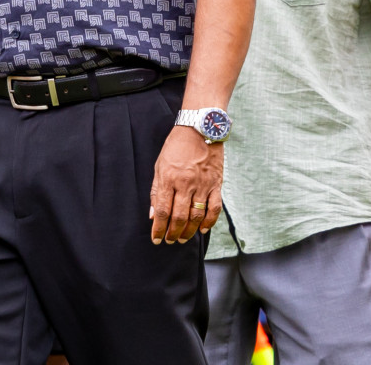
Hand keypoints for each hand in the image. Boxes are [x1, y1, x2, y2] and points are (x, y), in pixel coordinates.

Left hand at [149, 125, 222, 243]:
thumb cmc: (176, 146)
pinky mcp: (216, 184)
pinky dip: (209, 222)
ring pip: (196, 216)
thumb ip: (157, 190)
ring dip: (189, 230)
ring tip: (183, 238)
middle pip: (179, 216)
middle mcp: (185, 184)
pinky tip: (202, 230)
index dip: (159, 228)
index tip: (156, 239)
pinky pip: (214, 208)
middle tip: (170, 241)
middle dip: (173, 233)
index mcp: (168, 178)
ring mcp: (202, 185)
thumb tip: (153, 214)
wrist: (200, 129)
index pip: (162, 210)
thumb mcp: (159, 165)